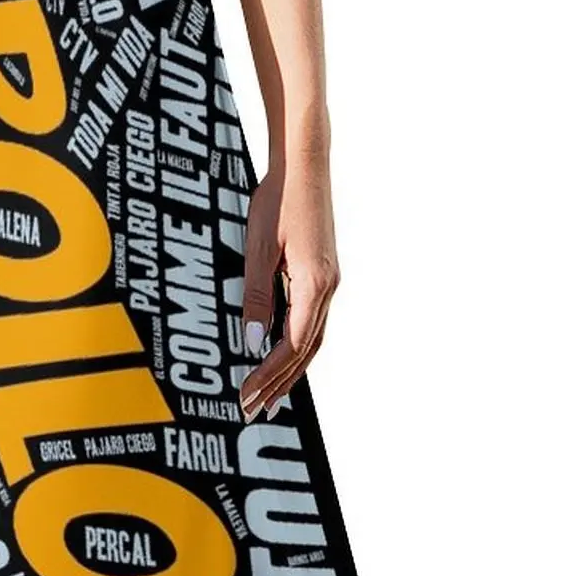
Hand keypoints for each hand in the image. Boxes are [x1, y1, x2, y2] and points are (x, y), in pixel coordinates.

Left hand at [237, 154, 340, 421]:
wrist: (304, 164)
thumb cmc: (278, 200)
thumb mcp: (258, 249)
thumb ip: (256, 297)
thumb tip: (251, 343)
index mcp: (315, 285)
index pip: (292, 346)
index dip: (268, 375)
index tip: (246, 396)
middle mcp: (329, 288)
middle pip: (306, 351)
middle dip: (280, 384)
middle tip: (256, 412)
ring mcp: (330, 281)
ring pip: (312, 339)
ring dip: (291, 370)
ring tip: (269, 396)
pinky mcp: (323, 272)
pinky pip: (312, 320)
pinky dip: (297, 345)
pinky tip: (282, 355)